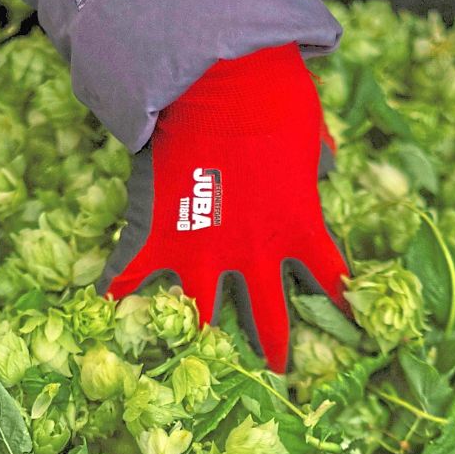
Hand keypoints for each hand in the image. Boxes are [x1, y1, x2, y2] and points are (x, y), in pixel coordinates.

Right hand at [99, 43, 349, 372]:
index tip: (348, 331)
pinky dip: (117, 292)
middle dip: (271, 350)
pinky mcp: (156, 236)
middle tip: (273, 373)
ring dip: (200, 338)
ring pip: (202, 316)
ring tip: (193, 359)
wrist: (214, 80)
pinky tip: (106, 309)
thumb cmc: (273, 96)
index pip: (330, 280)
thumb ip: (315, 161)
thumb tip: (325, 162)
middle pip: (267, 319)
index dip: (341, 307)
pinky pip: (130, 276)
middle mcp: (254, 255)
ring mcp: (202, 252)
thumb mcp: (310, 134)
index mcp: (299, 229)